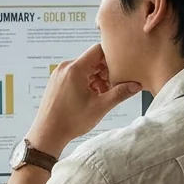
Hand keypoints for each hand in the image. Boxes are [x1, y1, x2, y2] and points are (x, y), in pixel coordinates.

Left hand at [25, 44, 140, 155]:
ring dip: (97, 78)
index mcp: (75, 69)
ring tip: (102, 94)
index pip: (98, 50)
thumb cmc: (70, 121)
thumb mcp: (100, 107)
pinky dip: (86, 82)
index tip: (120, 69)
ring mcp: (59, 74)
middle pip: (92, 60)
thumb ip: (120, 93)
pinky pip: (75, 75)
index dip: (112, 58)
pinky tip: (92, 96)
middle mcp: (65, 67)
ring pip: (84, 68)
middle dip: (105, 71)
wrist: (47, 133)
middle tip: (113, 86)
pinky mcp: (57, 82)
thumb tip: (135, 86)